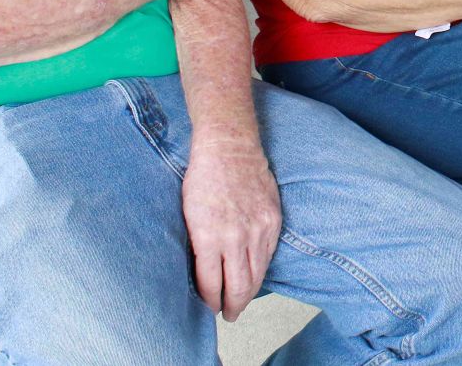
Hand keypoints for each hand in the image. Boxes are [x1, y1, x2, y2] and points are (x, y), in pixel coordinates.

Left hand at [181, 135, 281, 321]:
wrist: (230, 147)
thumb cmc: (203, 177)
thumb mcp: (188, 216)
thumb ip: (199, 247)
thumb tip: (203, 274)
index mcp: (210, 237)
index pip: (212, 285)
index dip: (210, 301)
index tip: (209, 307)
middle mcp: (237, 237)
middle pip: (240, 287)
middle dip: (233, 306)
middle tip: (228, 314)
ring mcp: (259, 228)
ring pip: (258, 274)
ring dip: (249, 292)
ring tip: (242, 300)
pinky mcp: (273, 220)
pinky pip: (268, 254)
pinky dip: (261, 268)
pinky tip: (254, 274)